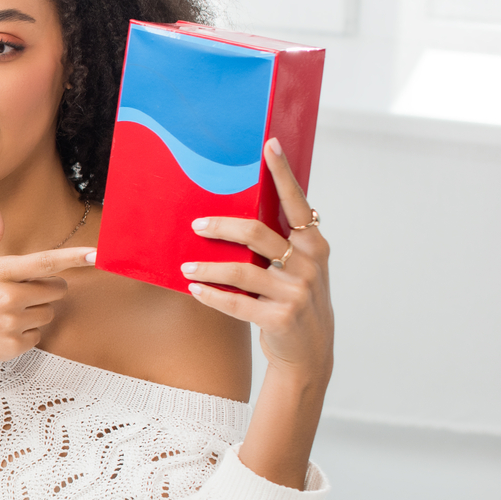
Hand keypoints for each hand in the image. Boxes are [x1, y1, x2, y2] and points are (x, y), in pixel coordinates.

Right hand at [0, 195, 95, 378]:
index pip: (45, 262)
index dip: (74, 257)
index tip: (97, 254)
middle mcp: (7, 297)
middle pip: (56, 288)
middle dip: (44, 288)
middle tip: (15, 292)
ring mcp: (11, 323)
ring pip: (49, 312)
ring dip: (35, 311)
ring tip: (4, 313)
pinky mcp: (13, 346)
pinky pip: (38, 335)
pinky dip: (25, 333)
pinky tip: (0, 331)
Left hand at [184, 138, 333, 385]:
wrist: (309, 352)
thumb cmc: (295, 300)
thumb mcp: (299, 268)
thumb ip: (281, 242)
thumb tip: (237, 210)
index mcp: (315, 246)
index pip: (297, 204)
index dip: (283, 174)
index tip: (268, 146)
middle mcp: (310, 265)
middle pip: (258, 233)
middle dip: (222, 226)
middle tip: (196, 225)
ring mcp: (297, 293)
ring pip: (242, 270)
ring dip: (207, 267)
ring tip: (186, 268)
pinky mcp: (280, 318)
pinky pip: (236, 302)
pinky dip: (212, 295)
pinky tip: (195, 291)